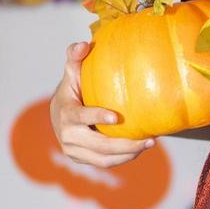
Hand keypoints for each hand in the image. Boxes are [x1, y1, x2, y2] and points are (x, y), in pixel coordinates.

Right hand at [49, 41, 153, 167]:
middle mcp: (67, 136)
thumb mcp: (71, 71)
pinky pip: (106, 163)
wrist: (59, 114)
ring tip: (149, 143)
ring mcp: (74, 151)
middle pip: (98, 145)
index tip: (116, 117)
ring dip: (128, 154)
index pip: (80, 117)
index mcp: (65, 113)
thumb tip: (84, 45)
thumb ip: (75, 56)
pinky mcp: (83, 159)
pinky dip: (124, 158)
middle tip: (148, 138)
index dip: (96, 117)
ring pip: (104, 159)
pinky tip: (141, 148)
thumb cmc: (72, 89)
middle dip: (123, 144)